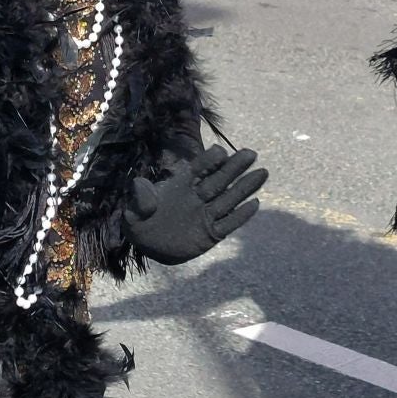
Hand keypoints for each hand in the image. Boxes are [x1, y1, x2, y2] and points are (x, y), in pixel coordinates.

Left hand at [123, 144, 266, 264]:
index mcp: (180, 185)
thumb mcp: (133, 209)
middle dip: (235, 167)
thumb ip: (139, 196)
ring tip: (263, 173)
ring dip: (245, 187)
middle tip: (251, 153)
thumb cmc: (139, 220)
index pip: (197, 169)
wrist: (148, 244)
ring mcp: (206, 215)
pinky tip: (255, 204)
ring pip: (229, 199)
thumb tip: (139, 184)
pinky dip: (241, 216)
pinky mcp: (210, 234)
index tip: (220, 152)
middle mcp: (197, 197)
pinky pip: (228, 224)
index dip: (208, 161)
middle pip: (219, 180)